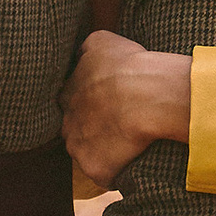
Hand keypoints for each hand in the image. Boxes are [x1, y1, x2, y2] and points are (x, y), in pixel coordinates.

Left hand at [61, 30, 194, 192]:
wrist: (148, 95)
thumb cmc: (129, 64)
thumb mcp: (102, 41)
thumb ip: (85, 49)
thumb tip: (80, 53)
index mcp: (67, 95)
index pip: (71, 103)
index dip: (90, 105)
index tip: (108, 105)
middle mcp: (67, 123)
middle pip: (75, 131)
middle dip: (91, 130)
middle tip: (117, 125)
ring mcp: (79, 148)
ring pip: (86, 154)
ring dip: (102, 151)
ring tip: (127, 144)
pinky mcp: (95, 168)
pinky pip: (104, 174)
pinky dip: (115, 170)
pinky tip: (132, 159)